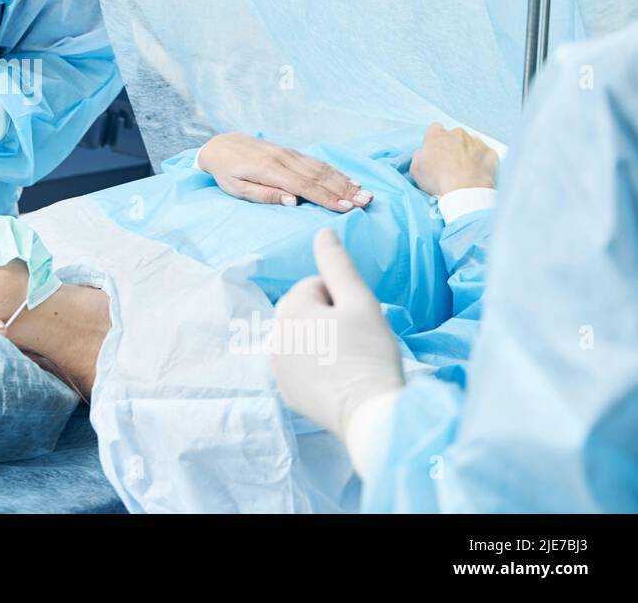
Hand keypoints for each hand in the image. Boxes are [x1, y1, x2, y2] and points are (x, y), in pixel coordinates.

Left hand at [196, 133, 371, 211]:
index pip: (304, 186)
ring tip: (365, 193)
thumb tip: (293, 202)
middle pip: (319, 176)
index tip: (346, 208)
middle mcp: (283, 158)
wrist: (221, 145)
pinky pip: (317, 162)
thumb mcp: (237, 188)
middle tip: (366, 203)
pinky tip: (350, 180)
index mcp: (269, 169)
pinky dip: (335, 172)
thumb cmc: (227, 172)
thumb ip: (264, 195)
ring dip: (345, 181)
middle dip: (344, 190)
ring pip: (322, 168)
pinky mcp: (291, 152)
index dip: (327, 198)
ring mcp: (289, 153)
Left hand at [271, 229, 404, 440]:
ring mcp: (278, 367)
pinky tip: (340, 381)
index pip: (319, 287)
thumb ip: (338, 264)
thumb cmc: (369, 353)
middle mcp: (274, 335)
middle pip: (310, 312)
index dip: (345, 300)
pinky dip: (319, 369)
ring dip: (326, 343)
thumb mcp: (360, 301)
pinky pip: (303, 367)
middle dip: (333, 320)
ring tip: (350, 362)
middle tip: (358, 342)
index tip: (359, 322)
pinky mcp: (287, 392)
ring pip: (307, 339)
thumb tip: (322, 232)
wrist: (371, 414)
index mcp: (289, 308)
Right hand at [409, 123, 497, 197]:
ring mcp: (476, 142)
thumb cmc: (438, 181)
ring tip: (466, 170)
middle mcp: (458, 133)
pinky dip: (482, 161)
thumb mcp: (416, 169)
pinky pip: (486, 154)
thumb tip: (423, 153)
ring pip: (471, 144)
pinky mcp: (491, 152)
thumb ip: (419, 156)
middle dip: (453, 146)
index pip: (435, 129)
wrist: (465, 192)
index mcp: (437, 135)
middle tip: (451, 164)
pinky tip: (477, 173)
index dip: (435, 141)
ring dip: (468, 152)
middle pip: (454, 136)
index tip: (436, 152)